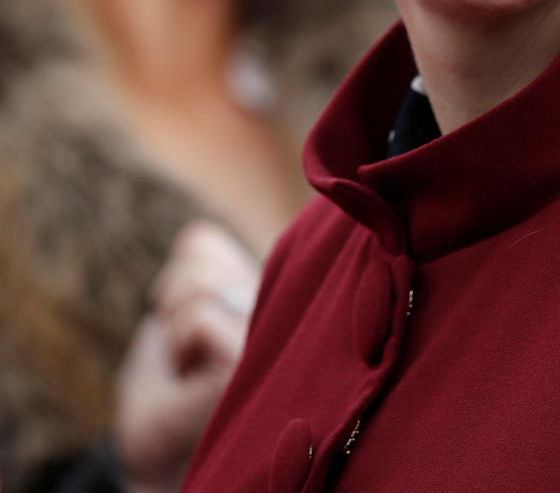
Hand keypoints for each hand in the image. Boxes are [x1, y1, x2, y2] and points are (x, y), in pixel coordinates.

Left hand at [115, 220, 260, 492]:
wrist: (156, 450)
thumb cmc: (167, 385)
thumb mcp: (175, 308)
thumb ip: (197, 262)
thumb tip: (198, 238)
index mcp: (257, 286)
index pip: (201, 241)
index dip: (169, 278)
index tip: (176, 322)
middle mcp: (274, 304)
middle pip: (199, 258)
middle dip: (169, 302)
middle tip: (179, 347)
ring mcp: (270, 330)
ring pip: (201, 286)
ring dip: (173, 330)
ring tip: (188, 363)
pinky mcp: (253, 359)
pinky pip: (200, 319)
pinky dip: (180, 346)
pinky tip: (192, 375)